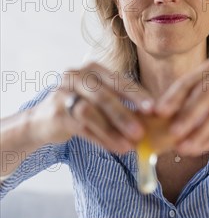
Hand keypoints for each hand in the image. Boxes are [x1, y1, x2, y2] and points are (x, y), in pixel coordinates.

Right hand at [29, 62, 153, 153]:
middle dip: (124, 115)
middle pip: (103, 96)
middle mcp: (77, 76)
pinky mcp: (55, 112)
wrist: (45, 119)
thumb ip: (122, 104)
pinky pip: (80, 127)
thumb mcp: (101, 99)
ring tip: (128, 146)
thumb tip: (154, 120)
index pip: (119, 80)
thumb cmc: (82, 106)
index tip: (154, 109)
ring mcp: (63, 93)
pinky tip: (113, 148)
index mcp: (94, 69)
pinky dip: (99, 139)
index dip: (137, 95)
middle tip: (141, 132)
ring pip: (90, 112)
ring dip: (111, 131)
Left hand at [154, 59, 208, 155]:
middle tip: (171, 132)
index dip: (172, 97)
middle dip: (186, 114)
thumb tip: (153, 120)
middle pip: (204, 93)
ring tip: (182, 147)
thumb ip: (185, 107)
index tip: (156, 112)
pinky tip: (199, 149)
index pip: (188, 81)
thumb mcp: (208, 102)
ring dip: (198, 131)